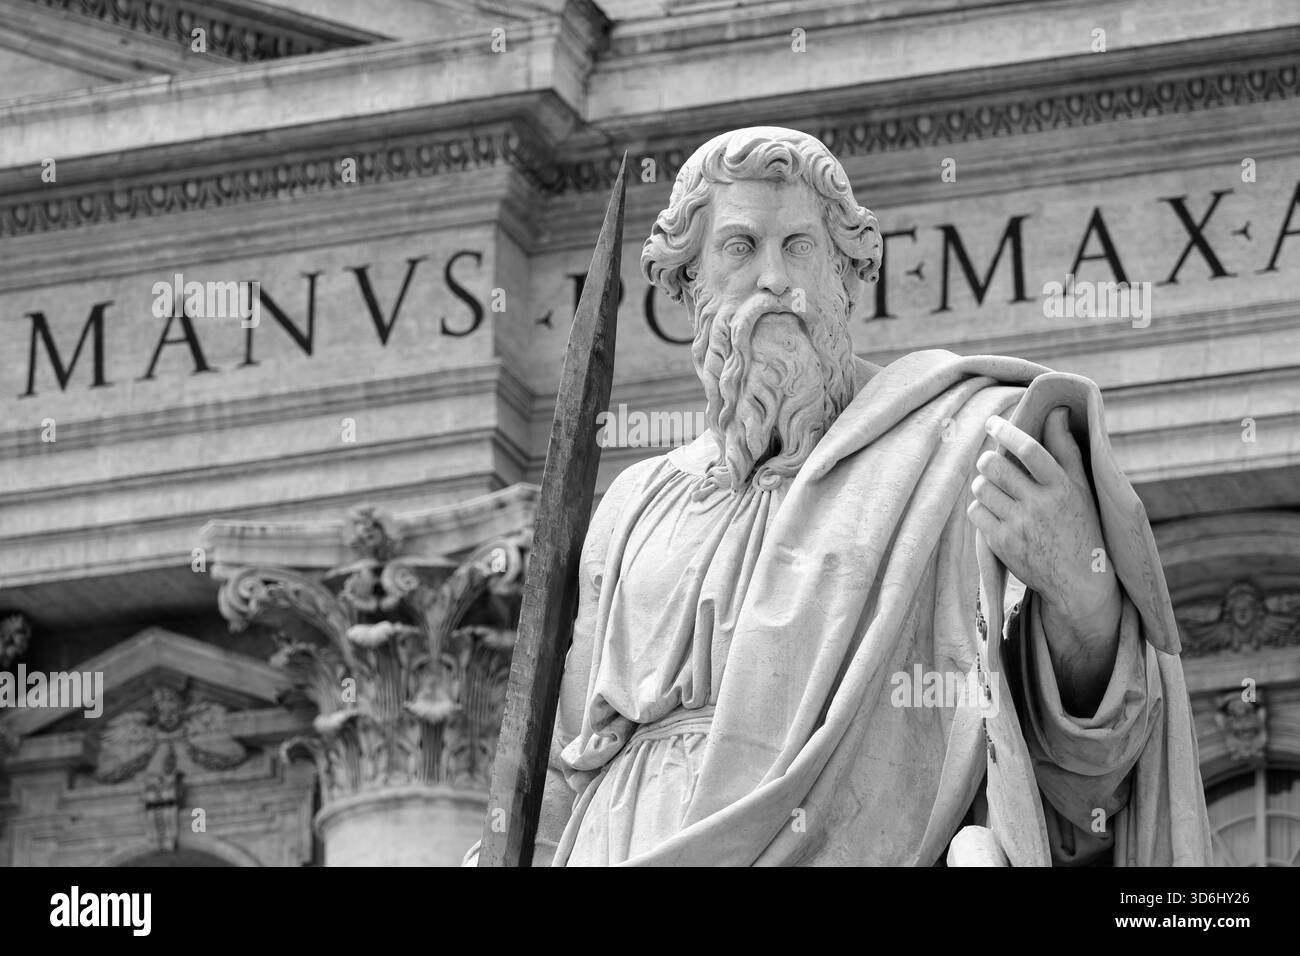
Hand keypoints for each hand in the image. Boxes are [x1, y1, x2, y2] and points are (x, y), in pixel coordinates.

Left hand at [965, 407, 1120, 712]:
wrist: (1079, 581)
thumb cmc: (1081, 526)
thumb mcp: (1081, 488)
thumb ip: (1066, 450)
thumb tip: (1055, 412)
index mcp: (1063, 486)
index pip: (1030, 449)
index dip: (1007, 431)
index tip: (992, 421)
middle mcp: (1041, 504)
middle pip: (994, 466)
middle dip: (987, 460)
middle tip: (991, 464)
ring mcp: (1020, 525)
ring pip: (981, 488)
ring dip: (982, 485)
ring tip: (994, 490)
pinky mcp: (1003, 544)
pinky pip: (976, 512)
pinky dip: (980, 509)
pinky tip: (994, 512)